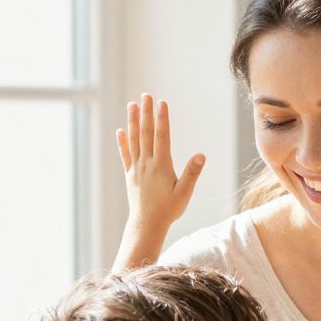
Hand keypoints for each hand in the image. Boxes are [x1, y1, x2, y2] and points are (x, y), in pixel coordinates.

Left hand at [116, 93, 204, 246]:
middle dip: (145, 113)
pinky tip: (119, 131)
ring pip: (133, 140)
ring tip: (131, 105)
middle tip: (145, 95)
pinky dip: (122, 141)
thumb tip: (201, 155)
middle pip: (145, 133)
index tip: (161, 102)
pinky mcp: (130, 175)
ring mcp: (136, 168)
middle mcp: (146, 163)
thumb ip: (192, 173)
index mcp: (161, 165)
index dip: (162, 118)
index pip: (161, 136)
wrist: (147, 224)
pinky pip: (125, 154)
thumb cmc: (168, 210)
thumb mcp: (185, 193)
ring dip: (132, 121)